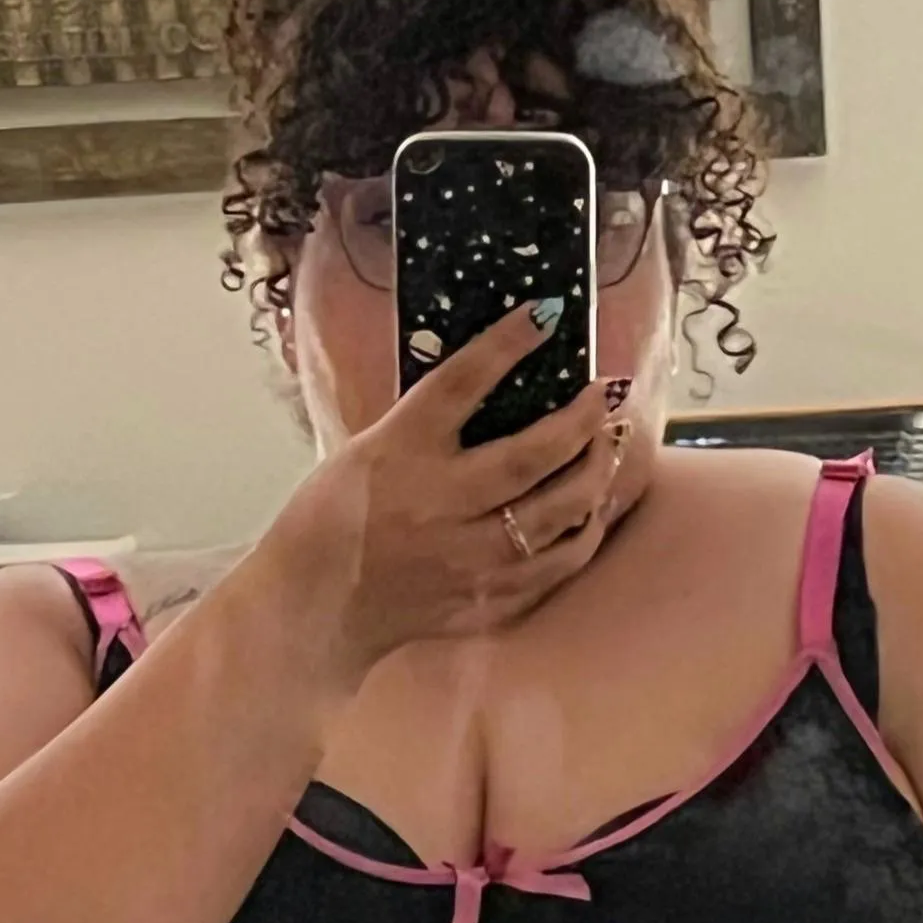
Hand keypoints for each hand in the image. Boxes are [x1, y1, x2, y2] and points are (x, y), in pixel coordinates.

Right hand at [259, 303, 624, 675]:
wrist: (316, 607)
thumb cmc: (334, 520)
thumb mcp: (370, 449)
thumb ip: (429, 425)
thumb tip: (497, 388)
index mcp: (402, 452)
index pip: (462, 383)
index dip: (508, 344)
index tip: (547, 315)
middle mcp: (441, 504)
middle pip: (532, 456)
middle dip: (581, 422)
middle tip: (602, 397)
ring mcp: (469, 560)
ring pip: (560, 517)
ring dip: (595, 478)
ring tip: (606, 450)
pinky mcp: (484, 602)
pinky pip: (554, 568)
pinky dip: (582, 536)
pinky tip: (590, 513)